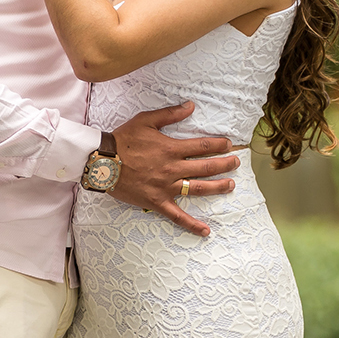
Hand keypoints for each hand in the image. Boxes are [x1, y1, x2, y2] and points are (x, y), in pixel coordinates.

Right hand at [111, 103, 238, 237]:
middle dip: (224, 164)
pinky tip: (206, 231)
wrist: (102, 162)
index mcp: (171, 148)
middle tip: (237, 163)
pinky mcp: (157, 202)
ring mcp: (166, 187)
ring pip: (198, 188)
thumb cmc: (122, 140)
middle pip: (206, 167)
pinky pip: (177, 216)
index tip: (228, 145)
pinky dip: (192, 224)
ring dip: (217, 187)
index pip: (202, 147)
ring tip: (231, 185)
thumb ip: (170, 114)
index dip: (218, 145)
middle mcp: (172, 169)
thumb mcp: (146, 120)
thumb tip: (191, 106)